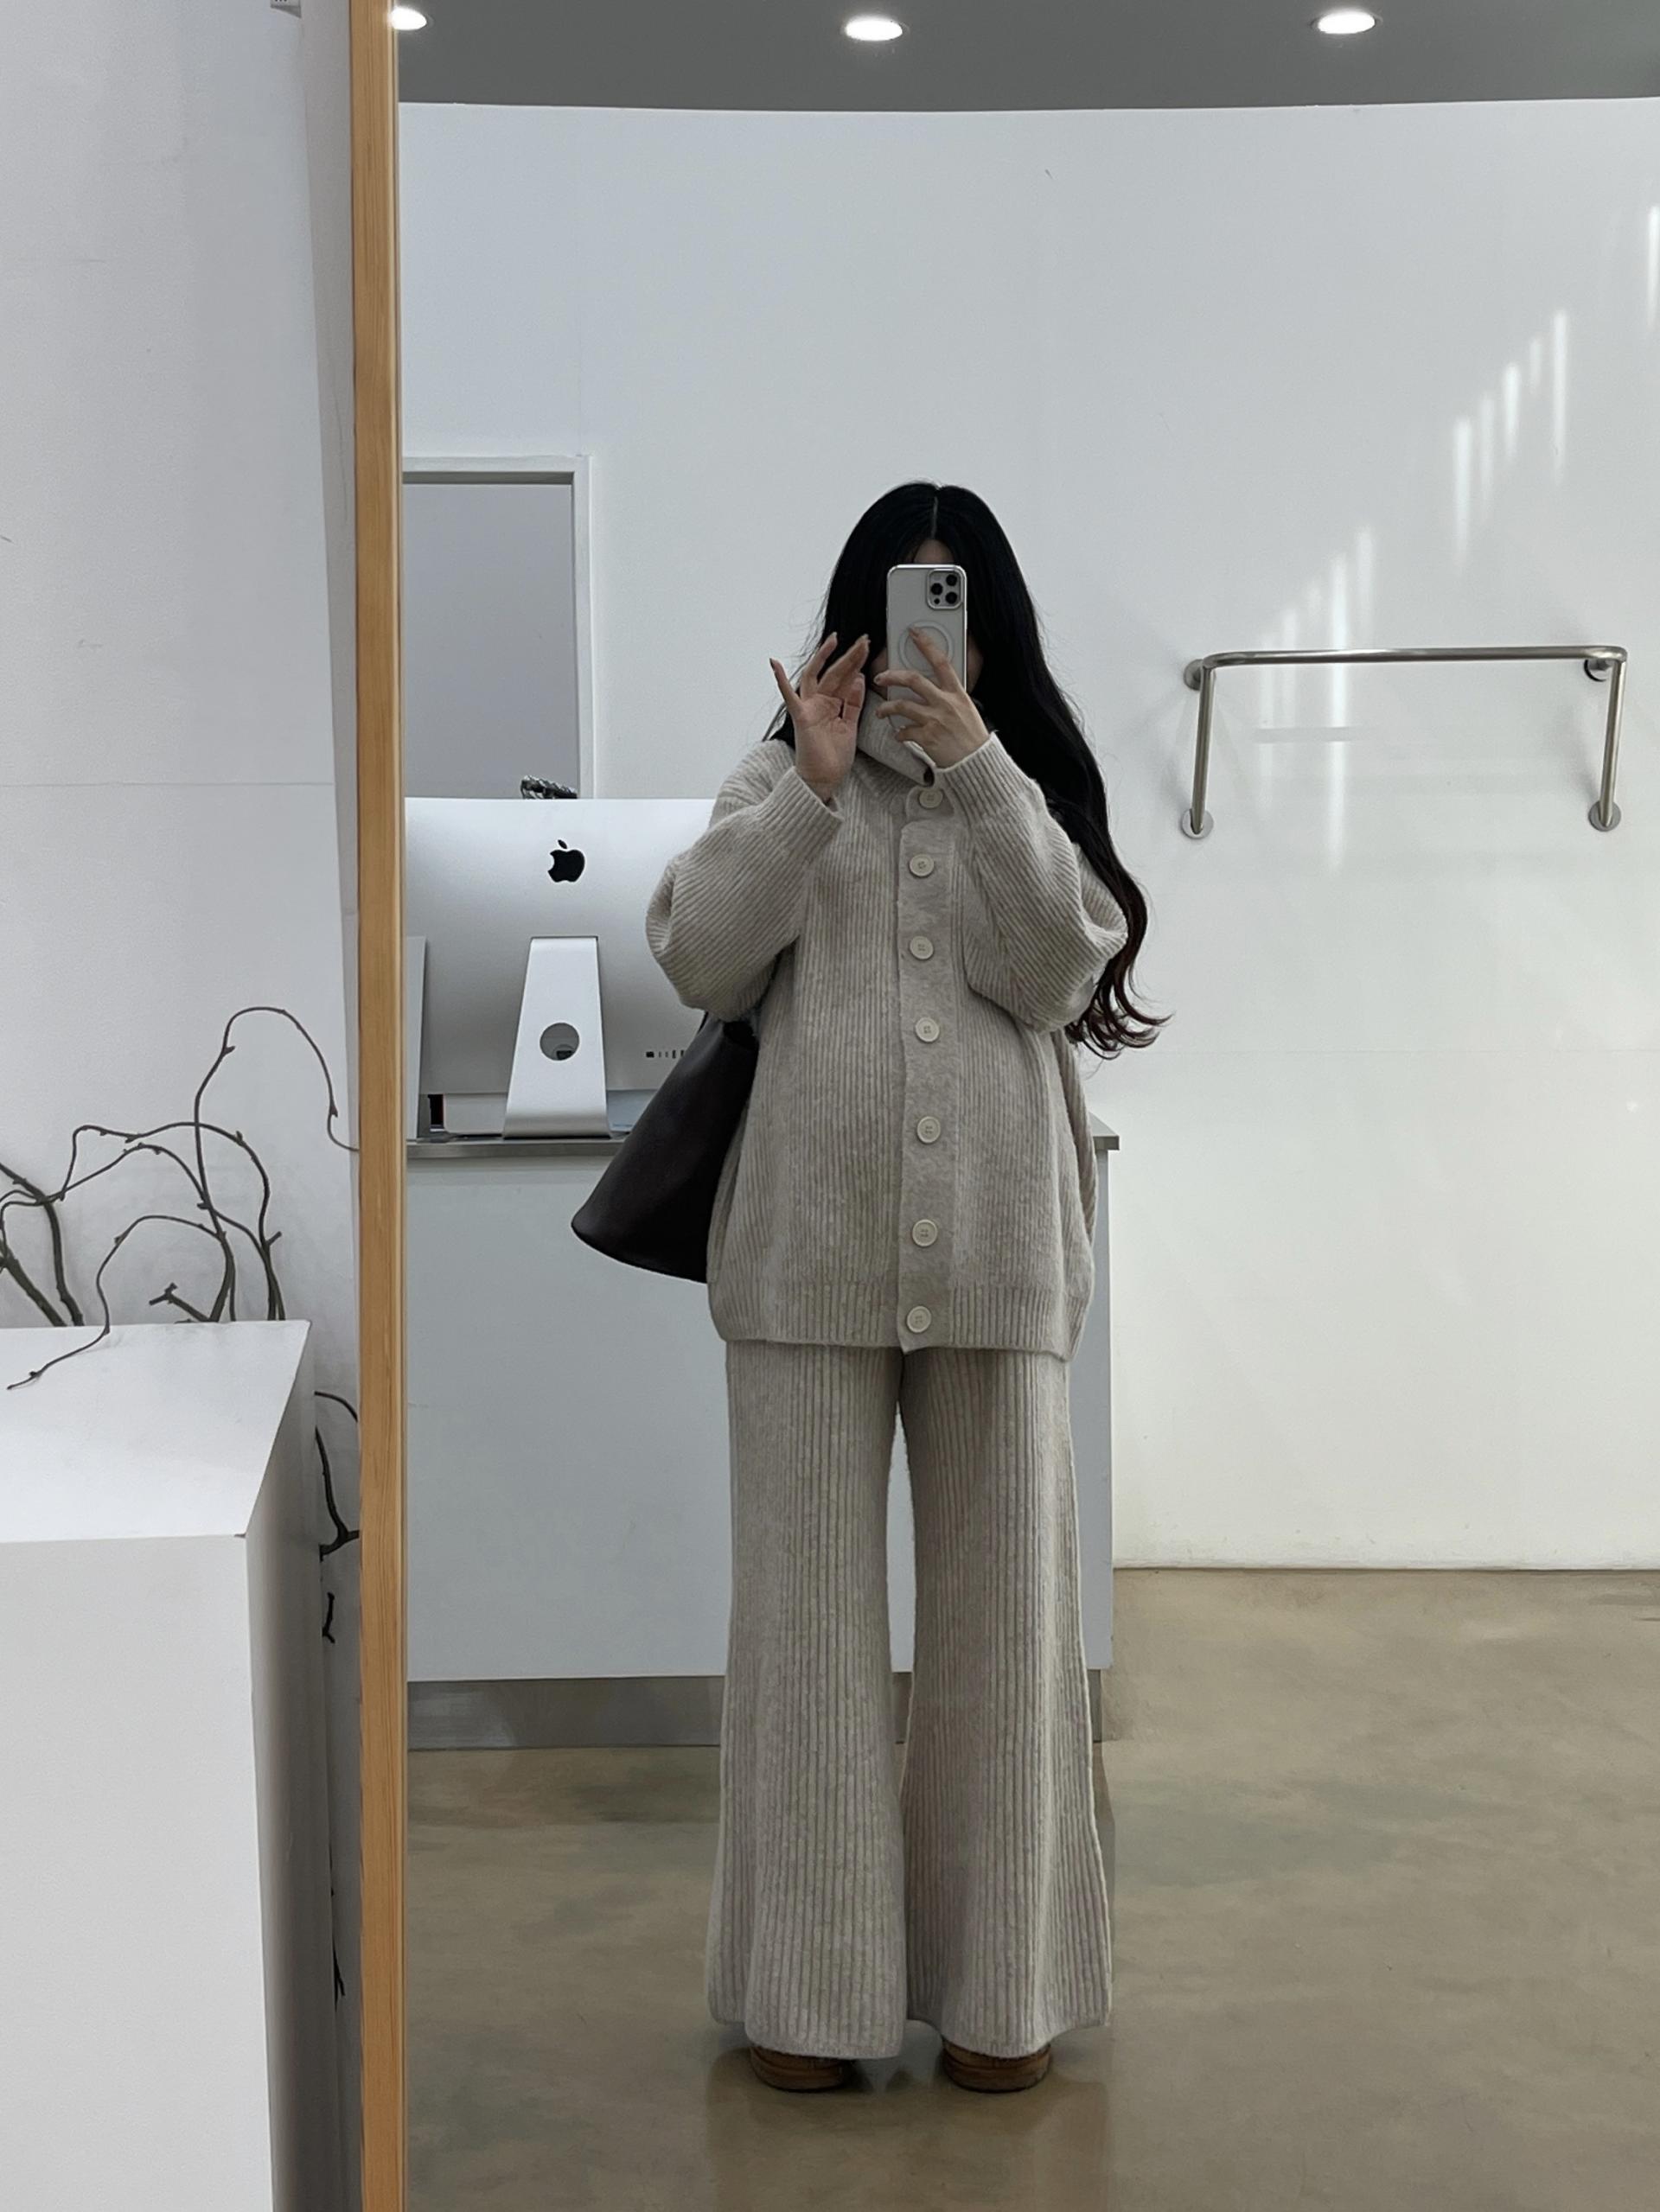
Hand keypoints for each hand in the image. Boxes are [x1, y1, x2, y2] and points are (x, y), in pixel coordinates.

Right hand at [770, 632, 868, 801]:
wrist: (824, 780)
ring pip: (817, 677)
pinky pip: (789, 697)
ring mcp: (809, 708)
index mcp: (831, 705)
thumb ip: (853, 703)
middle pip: (834, 673)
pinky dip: (780, 680)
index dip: (856, 663)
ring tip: (835, 641)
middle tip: (863, 641)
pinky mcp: (801, 717)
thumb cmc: (833, 757)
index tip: (867, 649)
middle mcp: (819, 703)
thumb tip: (859, 678)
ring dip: (825, 658)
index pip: (845, 679)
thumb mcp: (850, 725)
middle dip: (849, 657)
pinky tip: (775, 664)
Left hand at [872, 628, 989, 769]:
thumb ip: (951, 697)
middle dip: (893, 675)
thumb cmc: (973, 738)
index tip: (914, 633)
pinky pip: (904, 731)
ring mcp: (935, 720)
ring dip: (887, 708)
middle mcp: (945, 703)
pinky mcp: (927, 738)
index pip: (941, 662)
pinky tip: (899, 735)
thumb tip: (937, 688)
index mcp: (957, 693)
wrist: (976, 763)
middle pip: (913, 679)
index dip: (926, 645)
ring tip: (881, 712)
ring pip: (902, 705)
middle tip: (881, 677)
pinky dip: (898, 734)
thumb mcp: (968, 710)